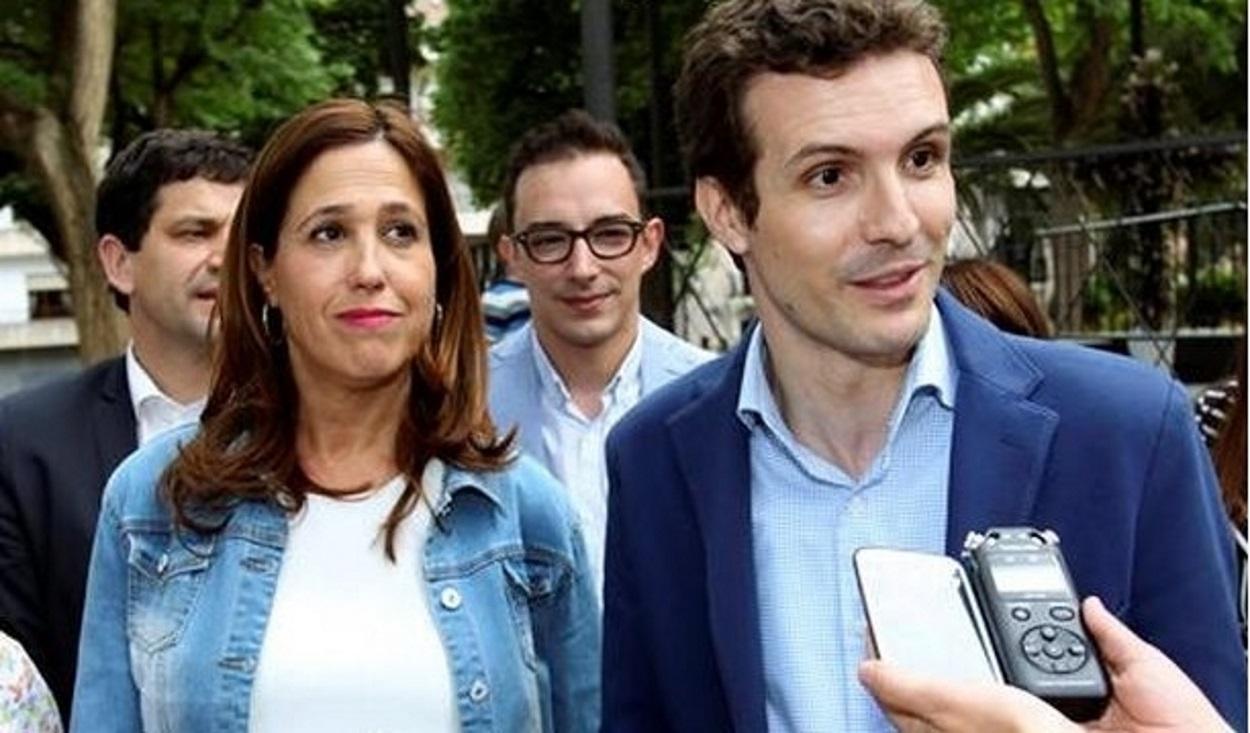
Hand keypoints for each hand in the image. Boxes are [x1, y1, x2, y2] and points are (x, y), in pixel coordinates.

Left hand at [859, 596, 1232, 732]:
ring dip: (913, 719)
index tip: (868, 665)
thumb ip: (1111, 645)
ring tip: (897, 694)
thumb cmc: (1158, 732)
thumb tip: (1092, 612)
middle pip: (925, 724)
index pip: (936, 697)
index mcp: (1017, 719)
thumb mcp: (1143, 686)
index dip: (894, 680)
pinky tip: (939, 724)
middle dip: (894, 698)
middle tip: (875, 670)